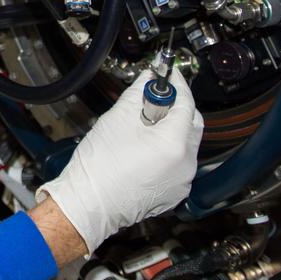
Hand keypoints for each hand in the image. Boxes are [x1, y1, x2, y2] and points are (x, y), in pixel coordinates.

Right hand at [36, 69, 203, 253]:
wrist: (89, 205)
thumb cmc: (99, 169)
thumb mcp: (117, 118)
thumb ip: (138, 93)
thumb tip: (147, 80)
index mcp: (173, 144)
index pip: (186, 103)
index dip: (177, 85)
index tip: (168, 75)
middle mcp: (185, 164)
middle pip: (191, 123)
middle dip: (177, 106)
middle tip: (156, 97)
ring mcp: (182, 181)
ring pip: (186, 144)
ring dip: (172, 129)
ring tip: (144, 126)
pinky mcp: (175, 192)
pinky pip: (179, 163)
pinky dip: (168, 150)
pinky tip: (146, 147)